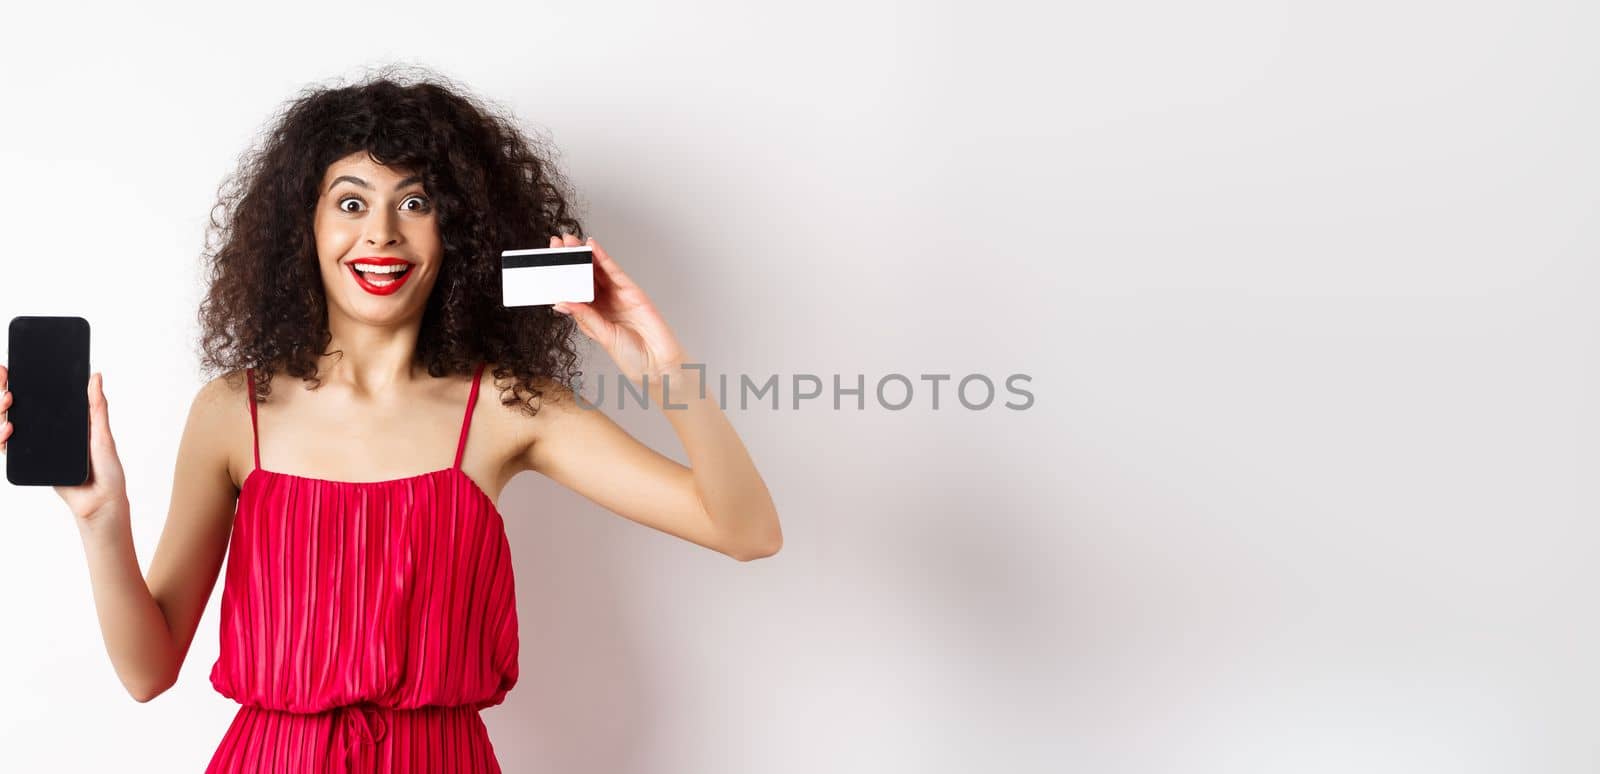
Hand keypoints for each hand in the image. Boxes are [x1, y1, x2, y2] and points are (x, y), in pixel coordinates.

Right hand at [1, 365, 128, 523]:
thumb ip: (97, 407)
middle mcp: (51, 431)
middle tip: (7, 391)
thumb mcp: (103, 434)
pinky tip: (8, 432)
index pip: (42, 397)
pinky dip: (3, 439)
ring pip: (9, 426)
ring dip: (1, 416)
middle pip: (20, 408)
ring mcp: (39, 446)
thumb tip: (96, 376)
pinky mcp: (32, 462)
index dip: (23, 383)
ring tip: (8, 409)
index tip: (9, 371)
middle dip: (5, 395)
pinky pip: (11, 449)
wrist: (99, 502)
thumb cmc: (107, 470)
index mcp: (68, 420)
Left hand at [550, 234, 686, 386]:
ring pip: (598, 270)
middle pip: (584, 277)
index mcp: (593, 316)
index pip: (574, 291)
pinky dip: (604, 258)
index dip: (561, 277)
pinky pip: (615, 271)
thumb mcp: (602, 335)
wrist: (657, 364)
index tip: (547, 264)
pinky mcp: (632, 292)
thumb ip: (585, 317)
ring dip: (584, 255)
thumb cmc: (631, 357)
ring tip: (570, 241)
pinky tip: (593, 247)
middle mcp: (605, 304)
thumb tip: (563, 302)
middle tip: (556, 243)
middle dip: (570, 260)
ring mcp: (619, 296)